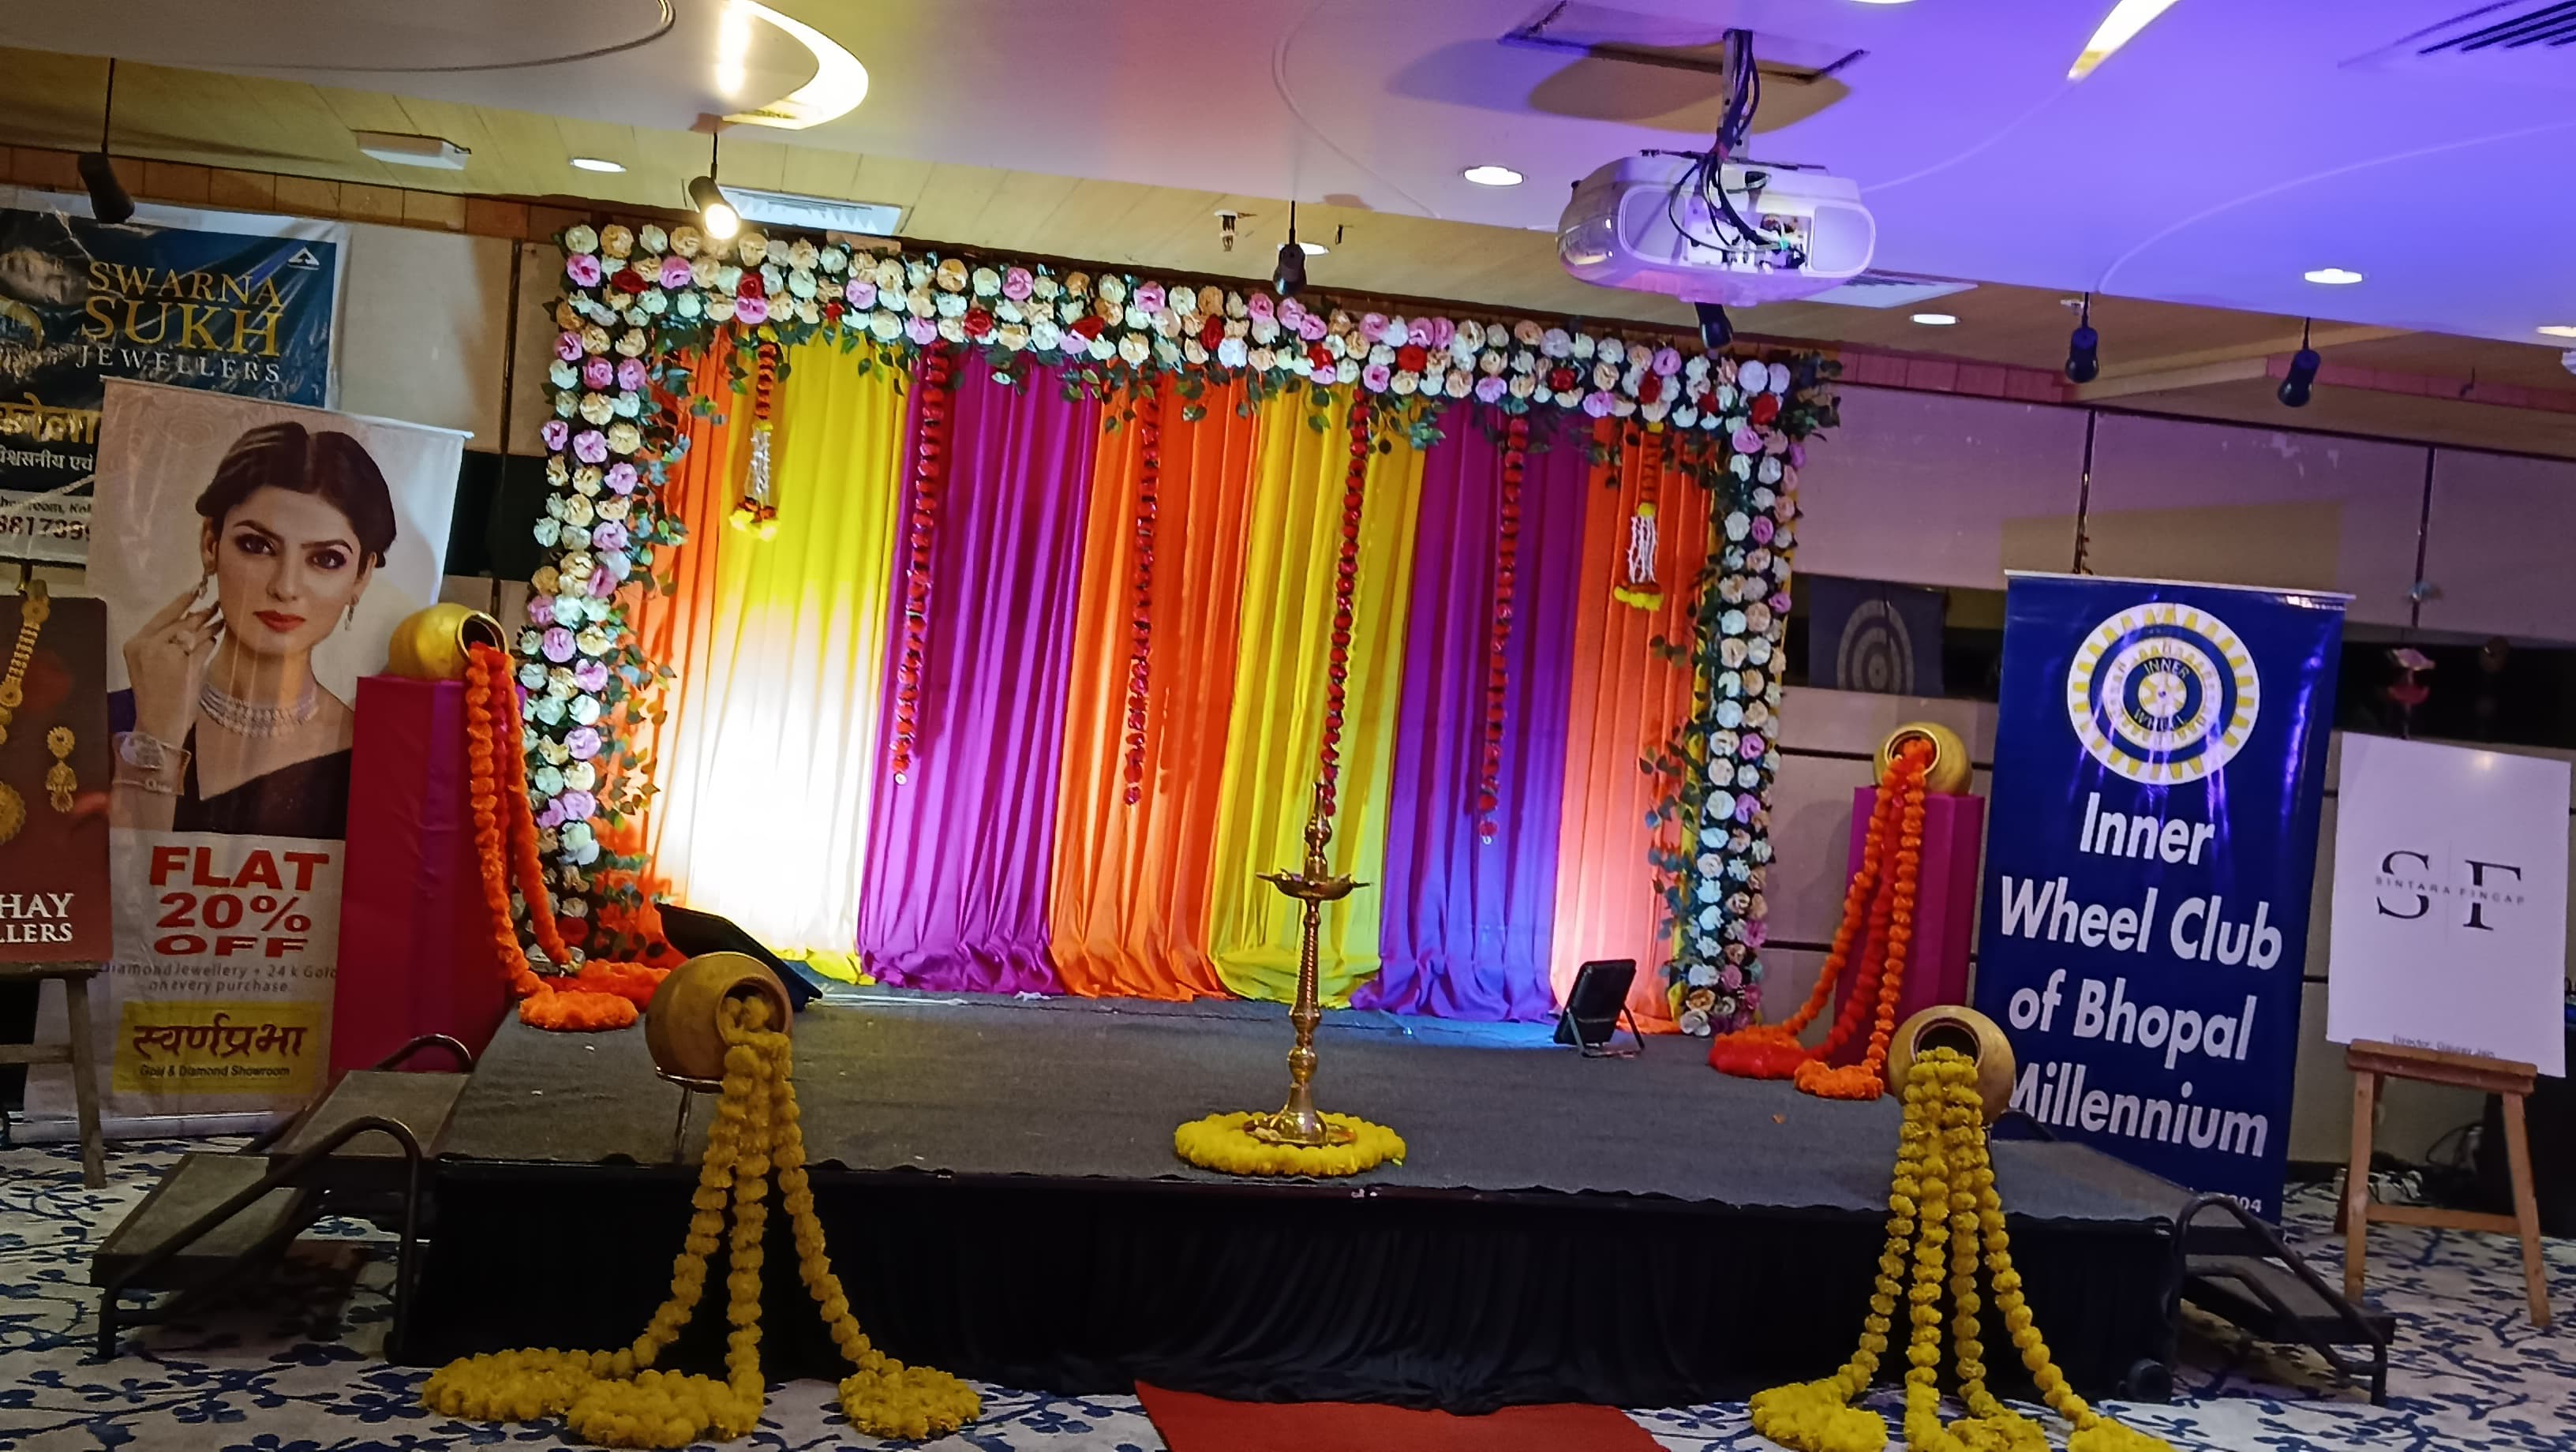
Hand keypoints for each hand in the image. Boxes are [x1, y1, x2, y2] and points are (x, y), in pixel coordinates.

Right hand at [124, 583, 218, 744]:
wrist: (158, 723)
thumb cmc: (155, 696)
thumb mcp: (150, 665)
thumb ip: (163, 643)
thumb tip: (190, 621)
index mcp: (135, 644)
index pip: (162, 616)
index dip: (180, 603)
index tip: (194, 590)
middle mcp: (149, 645)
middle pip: (181, 622)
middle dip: (200, 614)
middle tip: (216, 604)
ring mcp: (168, 653)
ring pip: (194, 632)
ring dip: (210, 625)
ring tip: (221, 618)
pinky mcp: (186, 663)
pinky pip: (204, 646)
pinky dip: (211, 642)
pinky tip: (216, 638)